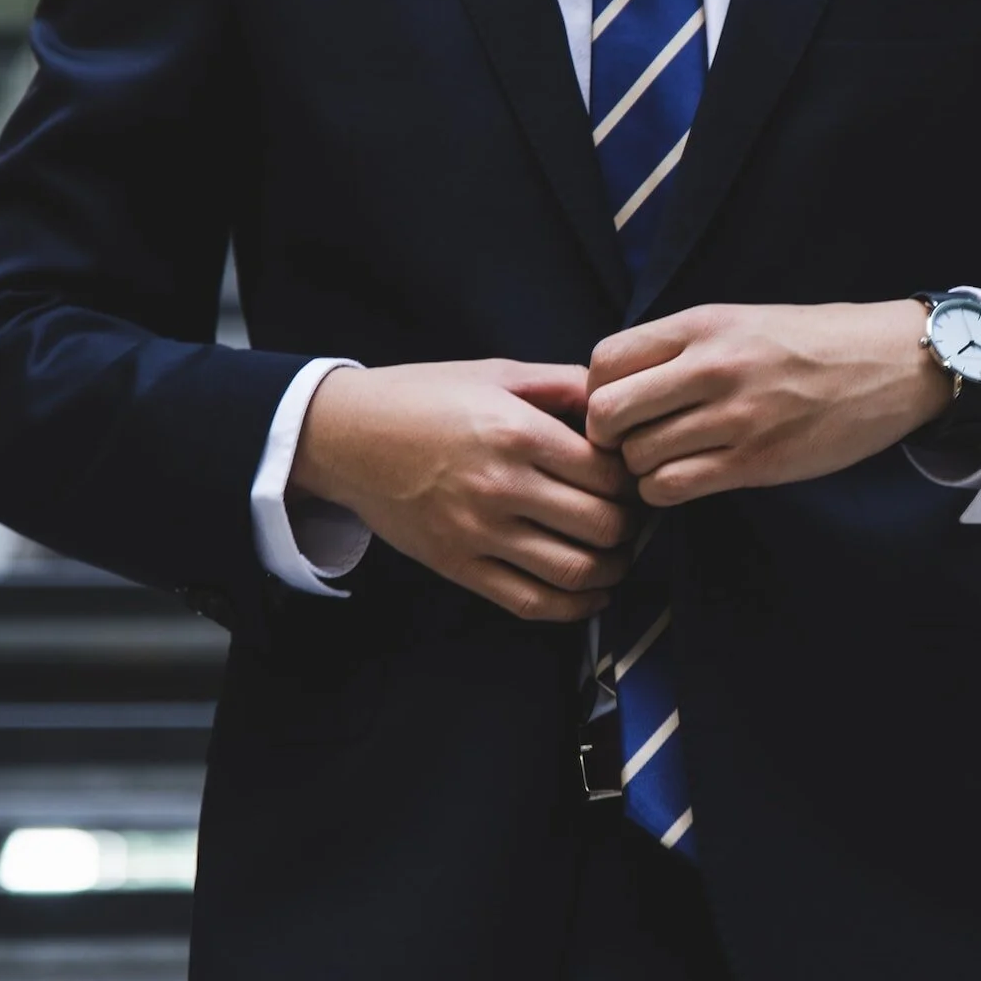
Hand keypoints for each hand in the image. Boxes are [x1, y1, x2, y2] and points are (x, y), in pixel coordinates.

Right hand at [289, 360, 637, 621]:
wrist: (346, 436)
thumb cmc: (422, 398)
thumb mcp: (496, 373)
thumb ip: (562, 384)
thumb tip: (618, 401)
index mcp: (517, 432)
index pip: (608, 474)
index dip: (634, 480)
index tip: (634, 478)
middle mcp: (502, 486)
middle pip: (602, 526)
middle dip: (630, 527)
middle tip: (633, 518)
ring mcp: (479, 532)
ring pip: (575, 571)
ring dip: (612, 570)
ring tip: (617, 556)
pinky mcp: (458, 566)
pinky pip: (530, 602)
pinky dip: (574, 607)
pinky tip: (590, 594)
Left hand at [586, 302, 951, 506]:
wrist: (890, 364)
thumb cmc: (810, 343)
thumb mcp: (739, 321)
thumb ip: (680, 347)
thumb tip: (615, 384)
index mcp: (702, 325)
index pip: (604, 361)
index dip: (596, 391)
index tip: (618, 405)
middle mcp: (712, 367)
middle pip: (607, 413)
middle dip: (607, 436)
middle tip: (629, 442)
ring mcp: (734, 417)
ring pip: (637, 457)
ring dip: (640, 468)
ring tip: (665, 460)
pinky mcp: (756, 461)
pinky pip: (673, 487)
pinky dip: (664, 491)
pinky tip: (684, 480)